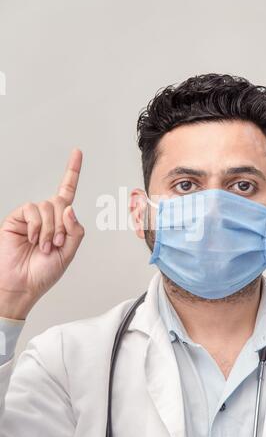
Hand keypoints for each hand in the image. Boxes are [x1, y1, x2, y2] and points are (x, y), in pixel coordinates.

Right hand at [0, 148, 84, 319]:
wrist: (21, 284)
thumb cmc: (43, 272)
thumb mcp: (69, 253)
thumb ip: (75, 230)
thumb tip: (70, 208)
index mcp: (60, 222)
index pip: (67, 192)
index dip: (72, 172)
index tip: (77, 152)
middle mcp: (46, 216)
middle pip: (61, 203)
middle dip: (62, 226)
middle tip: (55, 244)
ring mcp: (31, 217)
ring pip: (48, 207)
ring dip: (49, 229)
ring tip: (42, 246)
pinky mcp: (17, 218)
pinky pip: (32, 210)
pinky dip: (36, 226)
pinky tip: (31, 239)